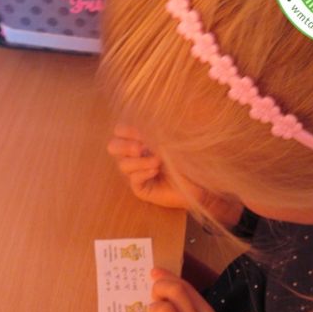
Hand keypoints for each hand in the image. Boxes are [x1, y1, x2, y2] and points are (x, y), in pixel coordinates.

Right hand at [106, 124, 244, 226]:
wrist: (200, 182)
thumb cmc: (188, 158)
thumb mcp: (173, 140)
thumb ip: (156, 131)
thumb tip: (145, 123)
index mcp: (140, 140)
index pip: (119, 130)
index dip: (125, 129)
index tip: (141, 131)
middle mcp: (135, 156)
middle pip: (112, 146)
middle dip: (124, 146)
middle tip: (140, 148)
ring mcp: (135, 172)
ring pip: (122, 164)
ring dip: (140, 161)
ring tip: (158, 161)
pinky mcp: (140, 188)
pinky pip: (133, 179)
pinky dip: (143, 172)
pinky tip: (156, 171)